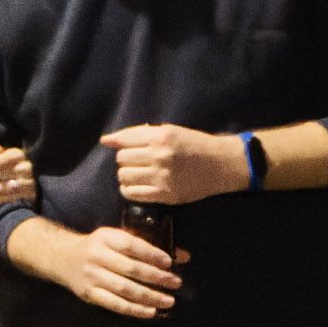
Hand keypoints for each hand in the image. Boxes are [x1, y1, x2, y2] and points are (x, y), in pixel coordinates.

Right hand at [50, 223, 184, 319]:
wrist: (62, 258)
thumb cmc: (98, 247)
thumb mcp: (117, 238)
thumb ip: (147, 245)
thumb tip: (182, 256)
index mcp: (105, 238)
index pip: (131, 245)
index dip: (151, 254)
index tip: (169, 262)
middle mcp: (97, 256)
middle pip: (130, 269)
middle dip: (156, 277)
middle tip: (175, 283)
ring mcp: (92, 276)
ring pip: (124, 289)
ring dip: (149, 296)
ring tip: (168, 301)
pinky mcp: (89, 294)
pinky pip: (115, 304)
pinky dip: (134, 309)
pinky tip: (151, 311)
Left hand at [102, 124, 247, 206]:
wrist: (221, 164)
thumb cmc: (195, 144)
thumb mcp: (170, 131)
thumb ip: (138, 134)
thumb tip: (106, 140)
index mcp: (161, 137)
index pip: (124, 141)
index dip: (121, 145)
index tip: (127, 148)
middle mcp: (160, 156)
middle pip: (122, 160)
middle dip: (125, 160)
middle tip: (136, 161)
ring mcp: (162, 177)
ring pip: (124, 177)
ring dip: (126, 175)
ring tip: (138, 173)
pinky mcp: (165, 195)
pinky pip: (132, 194)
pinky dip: (129, 190)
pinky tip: (138, 185)